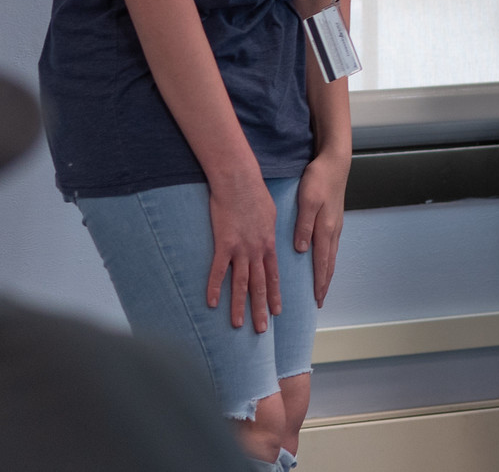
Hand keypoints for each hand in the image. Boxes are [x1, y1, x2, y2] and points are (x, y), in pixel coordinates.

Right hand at [206, 169, 279, 331]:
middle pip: (259, 285)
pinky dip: (214, 288)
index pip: (274, 275)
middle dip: (261, 308)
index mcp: (269, 244)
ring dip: (239, 306)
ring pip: (241, 283)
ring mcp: (240, 249)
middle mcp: (257, 250)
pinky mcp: (223, 244)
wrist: (239, 180)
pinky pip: (218, 271)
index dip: (274, 294)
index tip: (277, 311)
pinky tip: (211, 304)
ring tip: (238, 324)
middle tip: (262, 329)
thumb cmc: (255, 193)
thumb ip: (269, 231)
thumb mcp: (271, 214)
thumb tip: (268, 241)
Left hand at [295, 150, 349, 305]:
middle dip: (324, 283)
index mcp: (325, 228)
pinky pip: (332, 246)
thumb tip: (301, 250)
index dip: (319, 282)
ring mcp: (336, 224)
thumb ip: (304, 226)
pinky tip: (324, 260)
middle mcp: (333, 230)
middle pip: (330, 263)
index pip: (322, 262)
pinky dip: (328, 259)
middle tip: (319, 301)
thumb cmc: (319, 179)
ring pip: (332, 255)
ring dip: (327, 272)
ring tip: (321, 286)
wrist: (336, 162)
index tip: (316, 299)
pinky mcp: (334, 219)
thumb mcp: (307, 201)